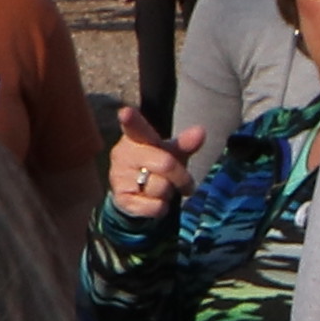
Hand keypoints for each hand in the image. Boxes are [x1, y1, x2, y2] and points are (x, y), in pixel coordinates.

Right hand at [105, 104, 206, 222]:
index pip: (135, 127)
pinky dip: (161, 207)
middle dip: (182, 177)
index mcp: (135, 138)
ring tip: (160, 189)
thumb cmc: (155, 166)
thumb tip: (200, 131)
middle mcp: (123, 155)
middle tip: (186, 185)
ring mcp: (119, 177)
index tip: (126, 112)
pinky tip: (153, 202)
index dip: (131, 120)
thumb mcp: (171, 152)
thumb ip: (184, 143)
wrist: (133, 196)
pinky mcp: (122, 200)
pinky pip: (155, 206)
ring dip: (169, 193)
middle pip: (166, 164)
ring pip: (161, 187)